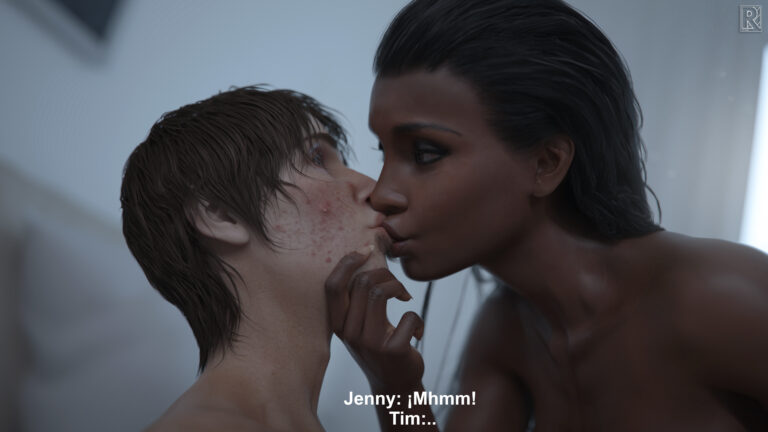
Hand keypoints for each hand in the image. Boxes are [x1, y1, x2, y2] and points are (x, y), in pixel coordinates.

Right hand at [325, 247, 425, 391]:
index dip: (347, 262)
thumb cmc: (379, 346)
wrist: (395, 385)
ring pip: (381, 293)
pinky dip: (417, 318)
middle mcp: (349, 333)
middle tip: (397, 285)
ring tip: (406, 298)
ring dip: (400, 288)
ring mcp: (369, 343)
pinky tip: (416, 330)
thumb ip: (357, 300)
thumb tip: (363, 257)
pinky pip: (408, 315)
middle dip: (386, 274)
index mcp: (338, 324)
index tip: (366, 249)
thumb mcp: (360, 325)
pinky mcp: (392, 350)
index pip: (332, 286)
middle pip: (362, 283)